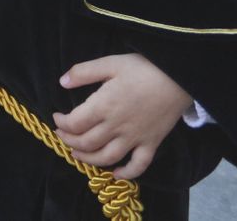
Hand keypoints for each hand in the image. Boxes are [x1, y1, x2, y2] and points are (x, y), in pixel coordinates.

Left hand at [53, 53, 192, 180]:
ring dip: (88, 160)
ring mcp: (135, 138)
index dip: (62, 124)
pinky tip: (115, 174)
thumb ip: (84, 72)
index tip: (56, 118)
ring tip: (77, 154)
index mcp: (104, 106)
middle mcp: (117, 126)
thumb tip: (62, 82)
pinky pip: (139, 165)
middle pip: (87, 143)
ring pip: (107, 157)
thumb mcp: (110, 63)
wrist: (179, 77)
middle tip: (62, 135)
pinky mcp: (152, 144)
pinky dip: (126, 174)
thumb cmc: (143, 68)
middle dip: (69, 141)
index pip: (75, 123)